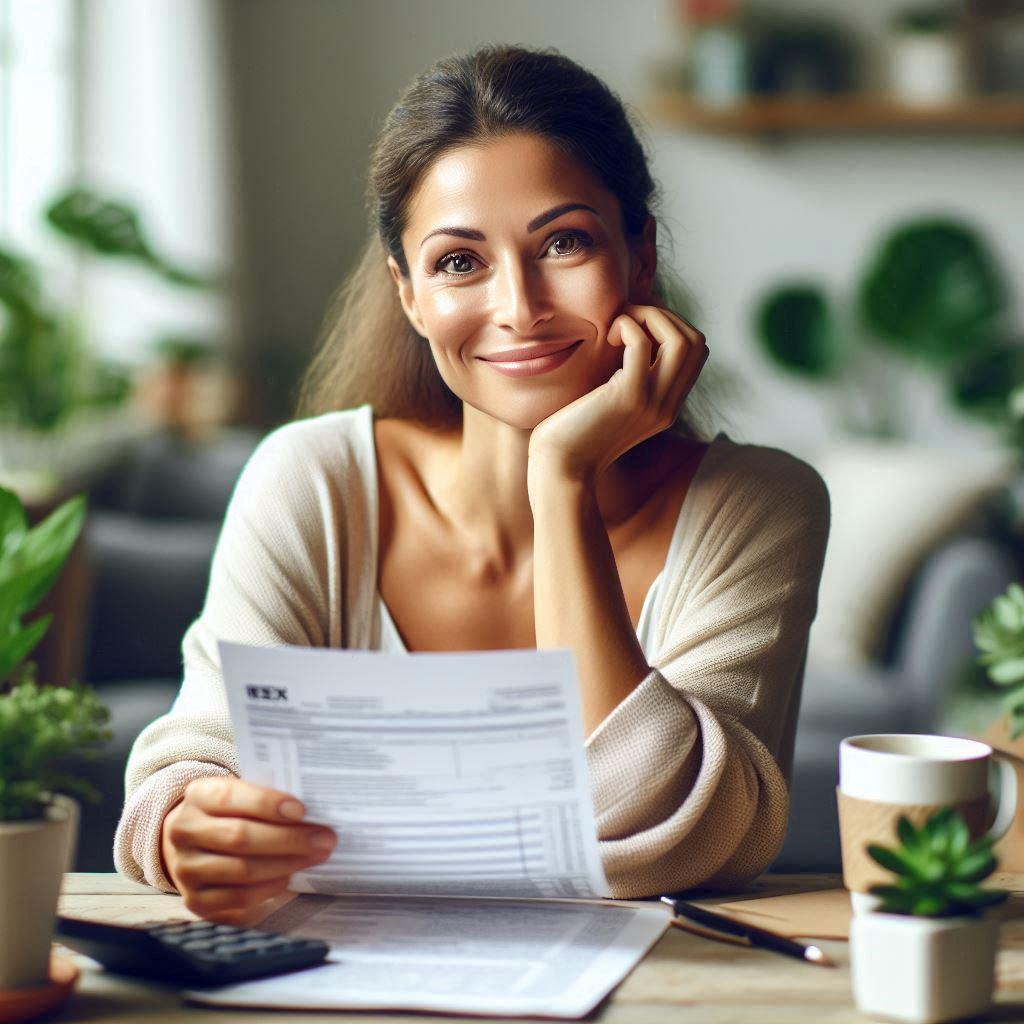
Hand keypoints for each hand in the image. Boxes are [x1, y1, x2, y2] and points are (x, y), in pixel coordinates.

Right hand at [160, 777, 337, 923]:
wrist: (194, 842)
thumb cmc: (233, 812)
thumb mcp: (242, 793)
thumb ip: (268, 797)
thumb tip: (313, 811)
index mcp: (198, 796)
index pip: (230, 797)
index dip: (267, 804)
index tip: (302, 810)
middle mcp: (184, 831)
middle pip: (240, 837)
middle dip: (289, 839)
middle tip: (325, 838)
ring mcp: (186, 869)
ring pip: (242, 870)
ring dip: (286, 864)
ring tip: (316, 856)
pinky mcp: (196, 901)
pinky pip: (239, 898)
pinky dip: (270, 888)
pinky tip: (290, 876)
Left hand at [528, 303, 707, 485]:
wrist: (560, 470)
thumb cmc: (572, 434)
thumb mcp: (609, 404)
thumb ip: (625, 380)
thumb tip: (624, 340)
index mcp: (666, 406)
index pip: (695, 352)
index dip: (671, 325)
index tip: (637, 322)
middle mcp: (667, 405)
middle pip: (696, 342)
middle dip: (665, 315)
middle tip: (628, 317)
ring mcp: (652, 402)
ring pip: (681, 340)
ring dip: (650, 316)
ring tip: (618, 324)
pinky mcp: (628, 397)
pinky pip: (641, 343)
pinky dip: (626, 326)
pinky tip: (606, 336)